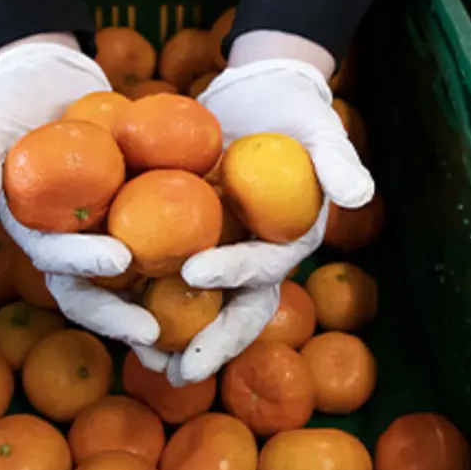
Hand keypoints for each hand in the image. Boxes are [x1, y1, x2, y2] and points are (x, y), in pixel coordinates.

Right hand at [0, 36, 159, 347]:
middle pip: (91, 293)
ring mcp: (99, 241)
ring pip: (127, 290)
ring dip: (153, 316)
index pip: (54, 257)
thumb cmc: (13, 99)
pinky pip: (160, 255)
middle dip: (118, 316)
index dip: (82, 262)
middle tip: (153, 332)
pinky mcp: (131, 227)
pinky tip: (221, 280)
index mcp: (34, 231)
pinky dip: (183, 271)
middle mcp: (67, 247)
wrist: (51, 85)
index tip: (119, 258)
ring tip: (188, 337)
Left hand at [135, 41, 374, 384]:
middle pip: (236, 312)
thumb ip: (338, 160)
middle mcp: (254, 260)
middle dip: (210, 345)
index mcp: (286, 243)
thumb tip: (359, 195)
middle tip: (178, 372)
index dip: (234, 272)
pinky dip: (142, 298)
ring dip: (173, 340)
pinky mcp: (190, 243)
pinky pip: (165, 277)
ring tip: (143, 361)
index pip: (262, 267)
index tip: (195, 270)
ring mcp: (221, 256)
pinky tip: (111, 311)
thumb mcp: (321, 127)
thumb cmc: (296, 113)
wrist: (260, 97)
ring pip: (199, 308)